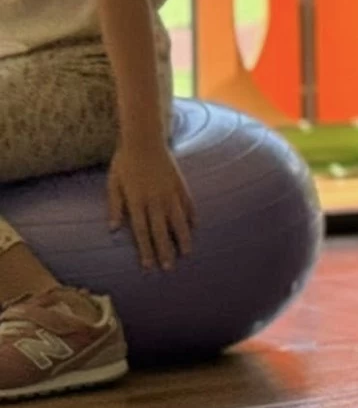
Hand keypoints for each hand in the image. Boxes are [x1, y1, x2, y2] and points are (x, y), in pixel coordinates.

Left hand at [107, 141, 195, 270]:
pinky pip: (188, 204)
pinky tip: (194, 228)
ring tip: (186, 253)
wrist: (144, 139)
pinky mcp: (180, 184)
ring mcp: (170, 192)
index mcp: (137, 202)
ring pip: (178, 220)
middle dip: (165, 251)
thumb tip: (112, 229)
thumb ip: (115, 206)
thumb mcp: (113, 183)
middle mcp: (155, 200)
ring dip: (182, 238)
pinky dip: (191, 217)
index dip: (145, 250)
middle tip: (169, 268)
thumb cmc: (124, 162)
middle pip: (161, 231)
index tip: (148, 266)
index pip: (142, 232)